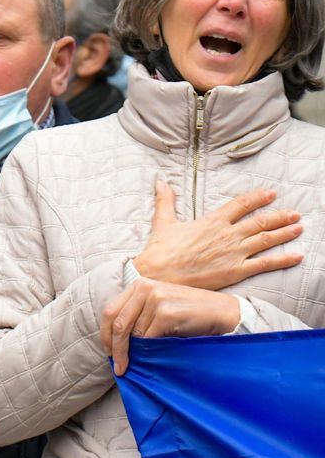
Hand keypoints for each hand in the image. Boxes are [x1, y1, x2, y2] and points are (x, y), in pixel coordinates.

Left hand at [100, 277, 240, 374]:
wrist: (222, 312)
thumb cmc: (188, 314)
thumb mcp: (158, 306)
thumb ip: (137, 313)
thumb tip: (112, 340)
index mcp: (138, 285)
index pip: (109, 311)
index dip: (105, 334)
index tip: (109, 352)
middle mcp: (144, 288)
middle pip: (117, 323)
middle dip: (115, 349)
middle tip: (118, 367)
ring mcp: (155, 299)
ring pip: (134, 334)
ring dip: (135, 352)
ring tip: (140, 362)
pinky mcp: (166, 313)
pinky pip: (149, 339)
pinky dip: (150, 350)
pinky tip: (156, 355)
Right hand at [133, 182, 301, 289]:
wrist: (158, 275)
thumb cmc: (160, 250)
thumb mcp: (163, 222)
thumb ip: (165, 201)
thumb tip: (160, 182)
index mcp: (212, 221)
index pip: (241, 204)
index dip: (258, 198)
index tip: (270, 194)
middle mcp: (228, 234)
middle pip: (260, 222)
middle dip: (279, 216)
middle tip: (294, 213)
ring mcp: (234, 253)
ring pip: (266, 239)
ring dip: (284, 233)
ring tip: (298, 228)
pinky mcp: (236, 271)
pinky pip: (265, 263)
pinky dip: (283, 259)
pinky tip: (296, 256)